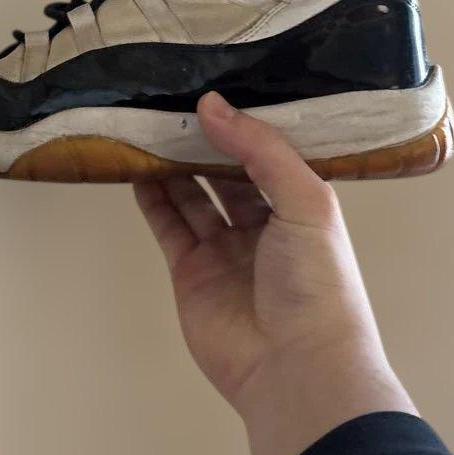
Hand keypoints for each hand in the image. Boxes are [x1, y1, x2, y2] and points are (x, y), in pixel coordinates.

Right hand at [134, 92, 415, 454]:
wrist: (295, 368)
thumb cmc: (316, 280)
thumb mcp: (305, 201)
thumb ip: (260, 150)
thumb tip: (211, 104)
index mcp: (300, 205)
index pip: (269, 153)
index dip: (244, 123)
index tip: (215, 86)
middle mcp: (263, 224)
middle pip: (226, 171)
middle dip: (203, 140)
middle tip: (173, 99)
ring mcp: (224, 249)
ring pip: (192, 194)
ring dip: (173, 163)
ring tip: (149, 123)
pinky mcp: (190, 271)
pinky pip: (168, 225)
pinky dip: (152, 197)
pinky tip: (137, 165)